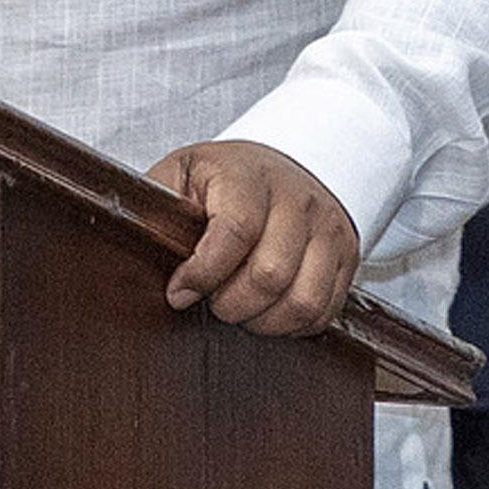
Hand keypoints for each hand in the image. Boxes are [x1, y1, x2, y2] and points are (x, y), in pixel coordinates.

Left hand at [147, 140, 359, 335]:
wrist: (279, 164)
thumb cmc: (224, 177)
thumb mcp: (183, 174)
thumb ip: (160, 205)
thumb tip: (141, 241)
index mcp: (249, 175)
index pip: (235, 231)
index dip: (203, 272)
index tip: (179, 291)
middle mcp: (297, 199)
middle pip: (270, 275)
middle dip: (230, 304)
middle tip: (211, 301)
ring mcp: (327, 228)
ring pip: (302, 301)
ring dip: (262, 321)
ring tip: (239, 308)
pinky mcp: (347, 256)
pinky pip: (324, 311)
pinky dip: (291, 325)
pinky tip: (267, 310)